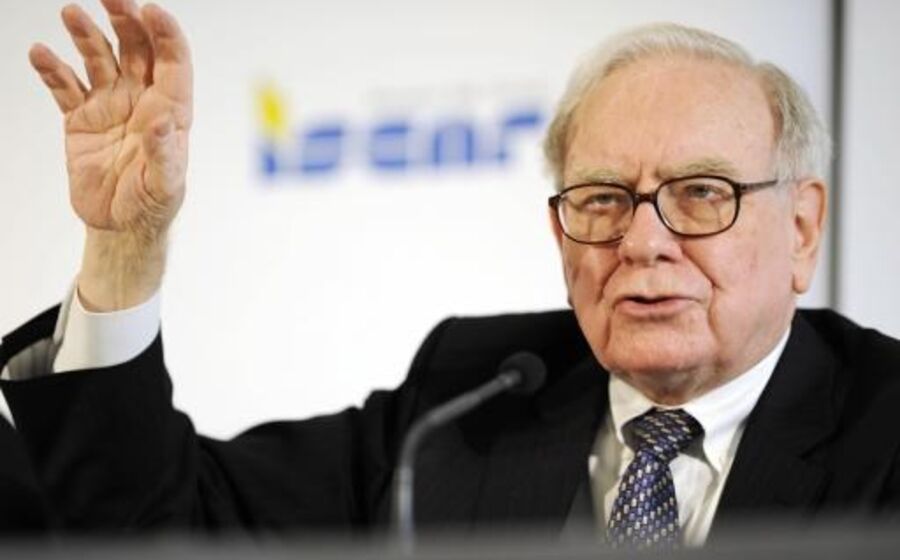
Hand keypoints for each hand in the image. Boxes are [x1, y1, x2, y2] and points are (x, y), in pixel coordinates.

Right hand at [29, 0, 191, 310]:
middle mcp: (141, 100)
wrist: (119, 225)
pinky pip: (65, 86)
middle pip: (136, 49)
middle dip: (126, 20)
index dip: (166, 34)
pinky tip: (41, 53)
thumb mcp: (165, 185)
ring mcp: (110, 105)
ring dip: (87, 35)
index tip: (152, 10)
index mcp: (170, 110)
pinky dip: (53, 69)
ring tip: (71, 13)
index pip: (173, 62)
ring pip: (99, 59)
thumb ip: (165, 153)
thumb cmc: (152, 203)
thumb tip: (164, 122)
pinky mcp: (80, 118)